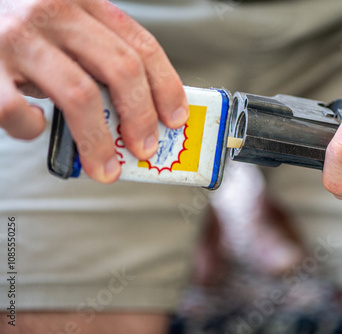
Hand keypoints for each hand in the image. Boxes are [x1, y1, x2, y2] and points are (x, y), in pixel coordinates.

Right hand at [0, 0, 187, 182]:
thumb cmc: (22, 32)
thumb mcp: (66, 28)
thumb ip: (98, 56)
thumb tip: (138, 111)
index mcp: (84, 1)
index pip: (142, 44)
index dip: (167, 86)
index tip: (177, 118)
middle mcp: (54, 11)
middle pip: (121, 68)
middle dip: (141, 117)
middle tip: (145, 148)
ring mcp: (18, 36)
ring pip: (80, 95)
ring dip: (99, 141)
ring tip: (105, 168)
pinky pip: (20, 110)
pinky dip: (33, 128)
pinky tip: (36, 126)